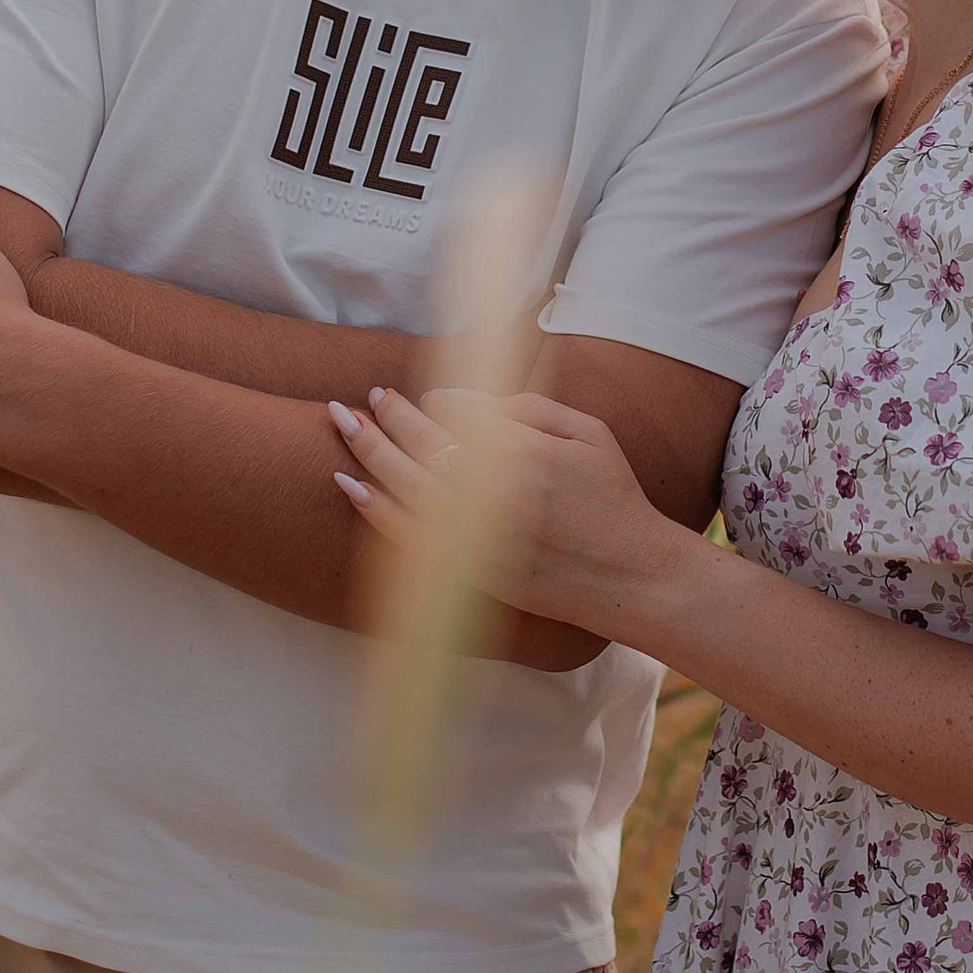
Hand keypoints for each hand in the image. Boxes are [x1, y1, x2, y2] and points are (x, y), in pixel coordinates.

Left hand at [329, 383, 684, 647]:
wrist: (629, 576)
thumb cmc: (613, 497)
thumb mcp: (588, 432)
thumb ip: (527, 408)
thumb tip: (459, 399)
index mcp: (521, 448)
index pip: (454, 412)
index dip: (426, 401)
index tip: (410, 396)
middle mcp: (491, 487)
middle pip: (420, 441)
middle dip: (385, 416)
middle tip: (361, 400)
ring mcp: (474, 532)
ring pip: (403, 482)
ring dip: (368, 450)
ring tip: (343, 424)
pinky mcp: (466, 568)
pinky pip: (406, 535)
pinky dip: (375, 508)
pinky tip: (351, 486)